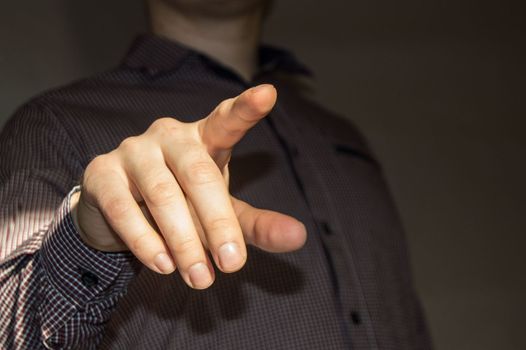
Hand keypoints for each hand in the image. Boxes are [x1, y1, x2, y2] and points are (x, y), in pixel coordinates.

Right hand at [70, 84, 306, 288]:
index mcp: (205, 138)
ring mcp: (134, 151)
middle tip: (233, 265)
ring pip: (163, 194)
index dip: (246, 108)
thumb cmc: (183, 202)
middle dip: (218, 223)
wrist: (120, 206)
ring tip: (200, 278)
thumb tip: (299, 236)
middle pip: (199, 174)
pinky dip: (145, 241)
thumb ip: (256, 224)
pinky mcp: (103, 173)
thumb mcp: (223, 212)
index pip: (227, 120)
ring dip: (184, 242)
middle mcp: (170, 136)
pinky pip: (124, 209)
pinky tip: (164, 265)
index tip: (269, 94)